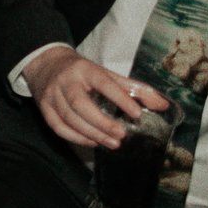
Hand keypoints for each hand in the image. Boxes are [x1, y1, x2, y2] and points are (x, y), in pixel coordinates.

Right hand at [25, 46, 165, 151]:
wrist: (46, 64)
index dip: (120, 98)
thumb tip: (163, 105)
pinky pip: (58, 127)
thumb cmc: (82, 72)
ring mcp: (52, 95)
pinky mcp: (44, 108)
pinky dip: (76, 138)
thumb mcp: (107, 74)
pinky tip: (92, 142)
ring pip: (69, 118)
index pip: (103, 83)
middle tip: (121, 136)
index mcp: (84, 69)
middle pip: (81, 104)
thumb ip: (134, 89)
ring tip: (112, 143)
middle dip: (102, 123)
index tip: (137, 114)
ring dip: (92, 134)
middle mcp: (66, 81)